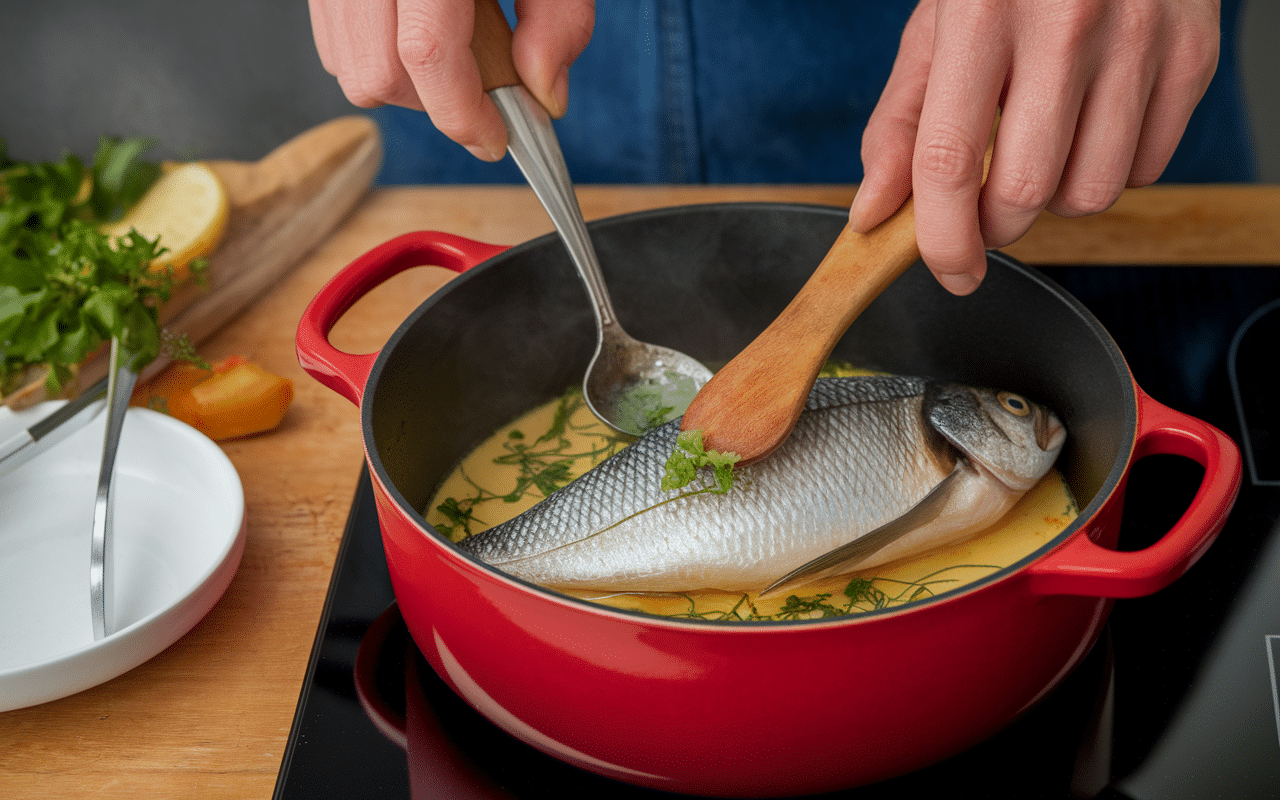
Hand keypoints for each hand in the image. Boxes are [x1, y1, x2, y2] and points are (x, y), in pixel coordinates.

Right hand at [308, 0, 593, 159]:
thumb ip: (559, 19)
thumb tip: (544, 94)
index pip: (426, 53)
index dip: (462, 114)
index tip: (496, 140)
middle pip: (376, 73)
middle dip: (433, 102)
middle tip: (480, 86)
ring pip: (346, 62)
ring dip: (404, 82)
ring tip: (452, 47)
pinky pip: (332, 34)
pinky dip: (376, 52)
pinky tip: (417, 27)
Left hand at [848, 0, 1219, 294]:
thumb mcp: (939, 26)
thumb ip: (901, 123)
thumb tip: (875, 212)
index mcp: (982, 14)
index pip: (949, 160)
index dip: (942, 238)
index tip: (948, 270)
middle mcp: (1067, 24)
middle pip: (1025, 191)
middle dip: (996, 225)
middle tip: (985, 203)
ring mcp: (1138, 38)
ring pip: (1092, 192)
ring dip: (1055, 202)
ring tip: (1040, 154)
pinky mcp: (1192, 54)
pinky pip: (1147, 167)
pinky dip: (1110, 170)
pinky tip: (1090, 127)